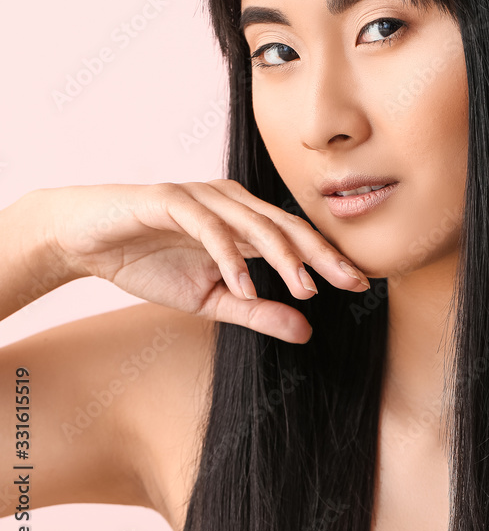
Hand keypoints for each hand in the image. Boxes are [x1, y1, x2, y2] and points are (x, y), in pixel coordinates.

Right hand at [38, 179, 367, 342]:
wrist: (85, 240)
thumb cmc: (150, 263)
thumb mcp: (210, 300)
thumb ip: (256, 312)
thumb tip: (306, 332)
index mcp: (246, 222)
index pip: (298, 239)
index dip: (330, 260)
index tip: (362, 285)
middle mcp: (232, 202)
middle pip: (289, 227)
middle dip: (324, 256)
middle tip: (353, 282)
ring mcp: (203, 197)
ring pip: (255, 224)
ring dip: (283, 258)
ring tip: (306, 290)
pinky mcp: (170, 200)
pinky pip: (208, 227)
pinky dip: (228, 256)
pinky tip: (242, 285)